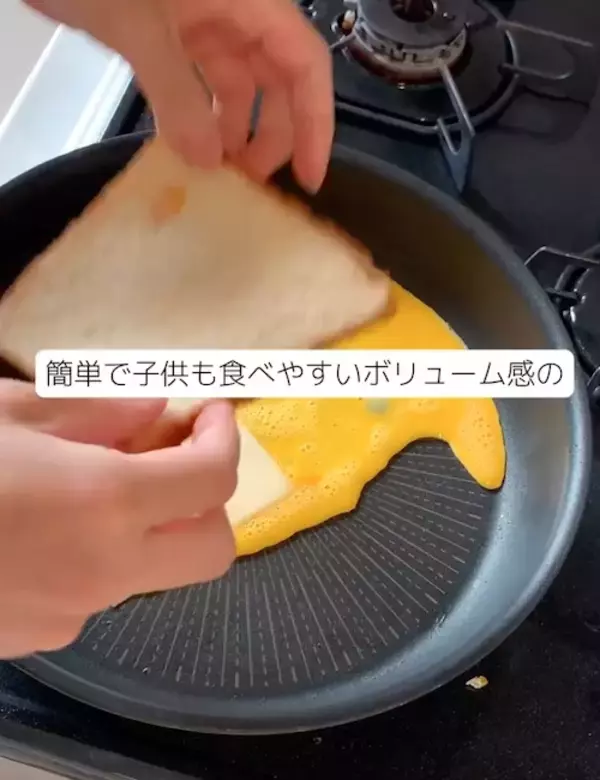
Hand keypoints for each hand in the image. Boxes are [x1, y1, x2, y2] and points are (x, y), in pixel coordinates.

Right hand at [0, 380, 238, 658]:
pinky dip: (99, 553)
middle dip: (209, 501)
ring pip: (154, 570)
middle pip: (212, 550)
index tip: (210, 412)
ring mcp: (73, 613)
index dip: (224, 438)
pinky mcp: (39, 638)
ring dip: (150, 525)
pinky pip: (98, 591)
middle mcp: (104, 570)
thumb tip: (155, 406)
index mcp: (105, 503)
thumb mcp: (8, 413)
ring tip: (97, 479)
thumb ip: (97, 409)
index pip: (213, 479)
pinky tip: (48, 524)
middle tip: (177, 455)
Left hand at [26, 0, 333, 191]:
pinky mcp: (170, 34)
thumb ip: (178, 95)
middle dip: (270, 135)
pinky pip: (198, 86)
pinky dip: (196, 119)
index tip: (308, 177)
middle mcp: (234, 11)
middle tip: (249, 184)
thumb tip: (209, 162)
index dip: (316, 122)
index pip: (305, 63)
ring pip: (238, 88)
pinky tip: (186, 150)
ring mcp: (202, 22)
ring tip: (216, 175)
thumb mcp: (139, 27)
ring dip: (232, 133)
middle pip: (277, 81)